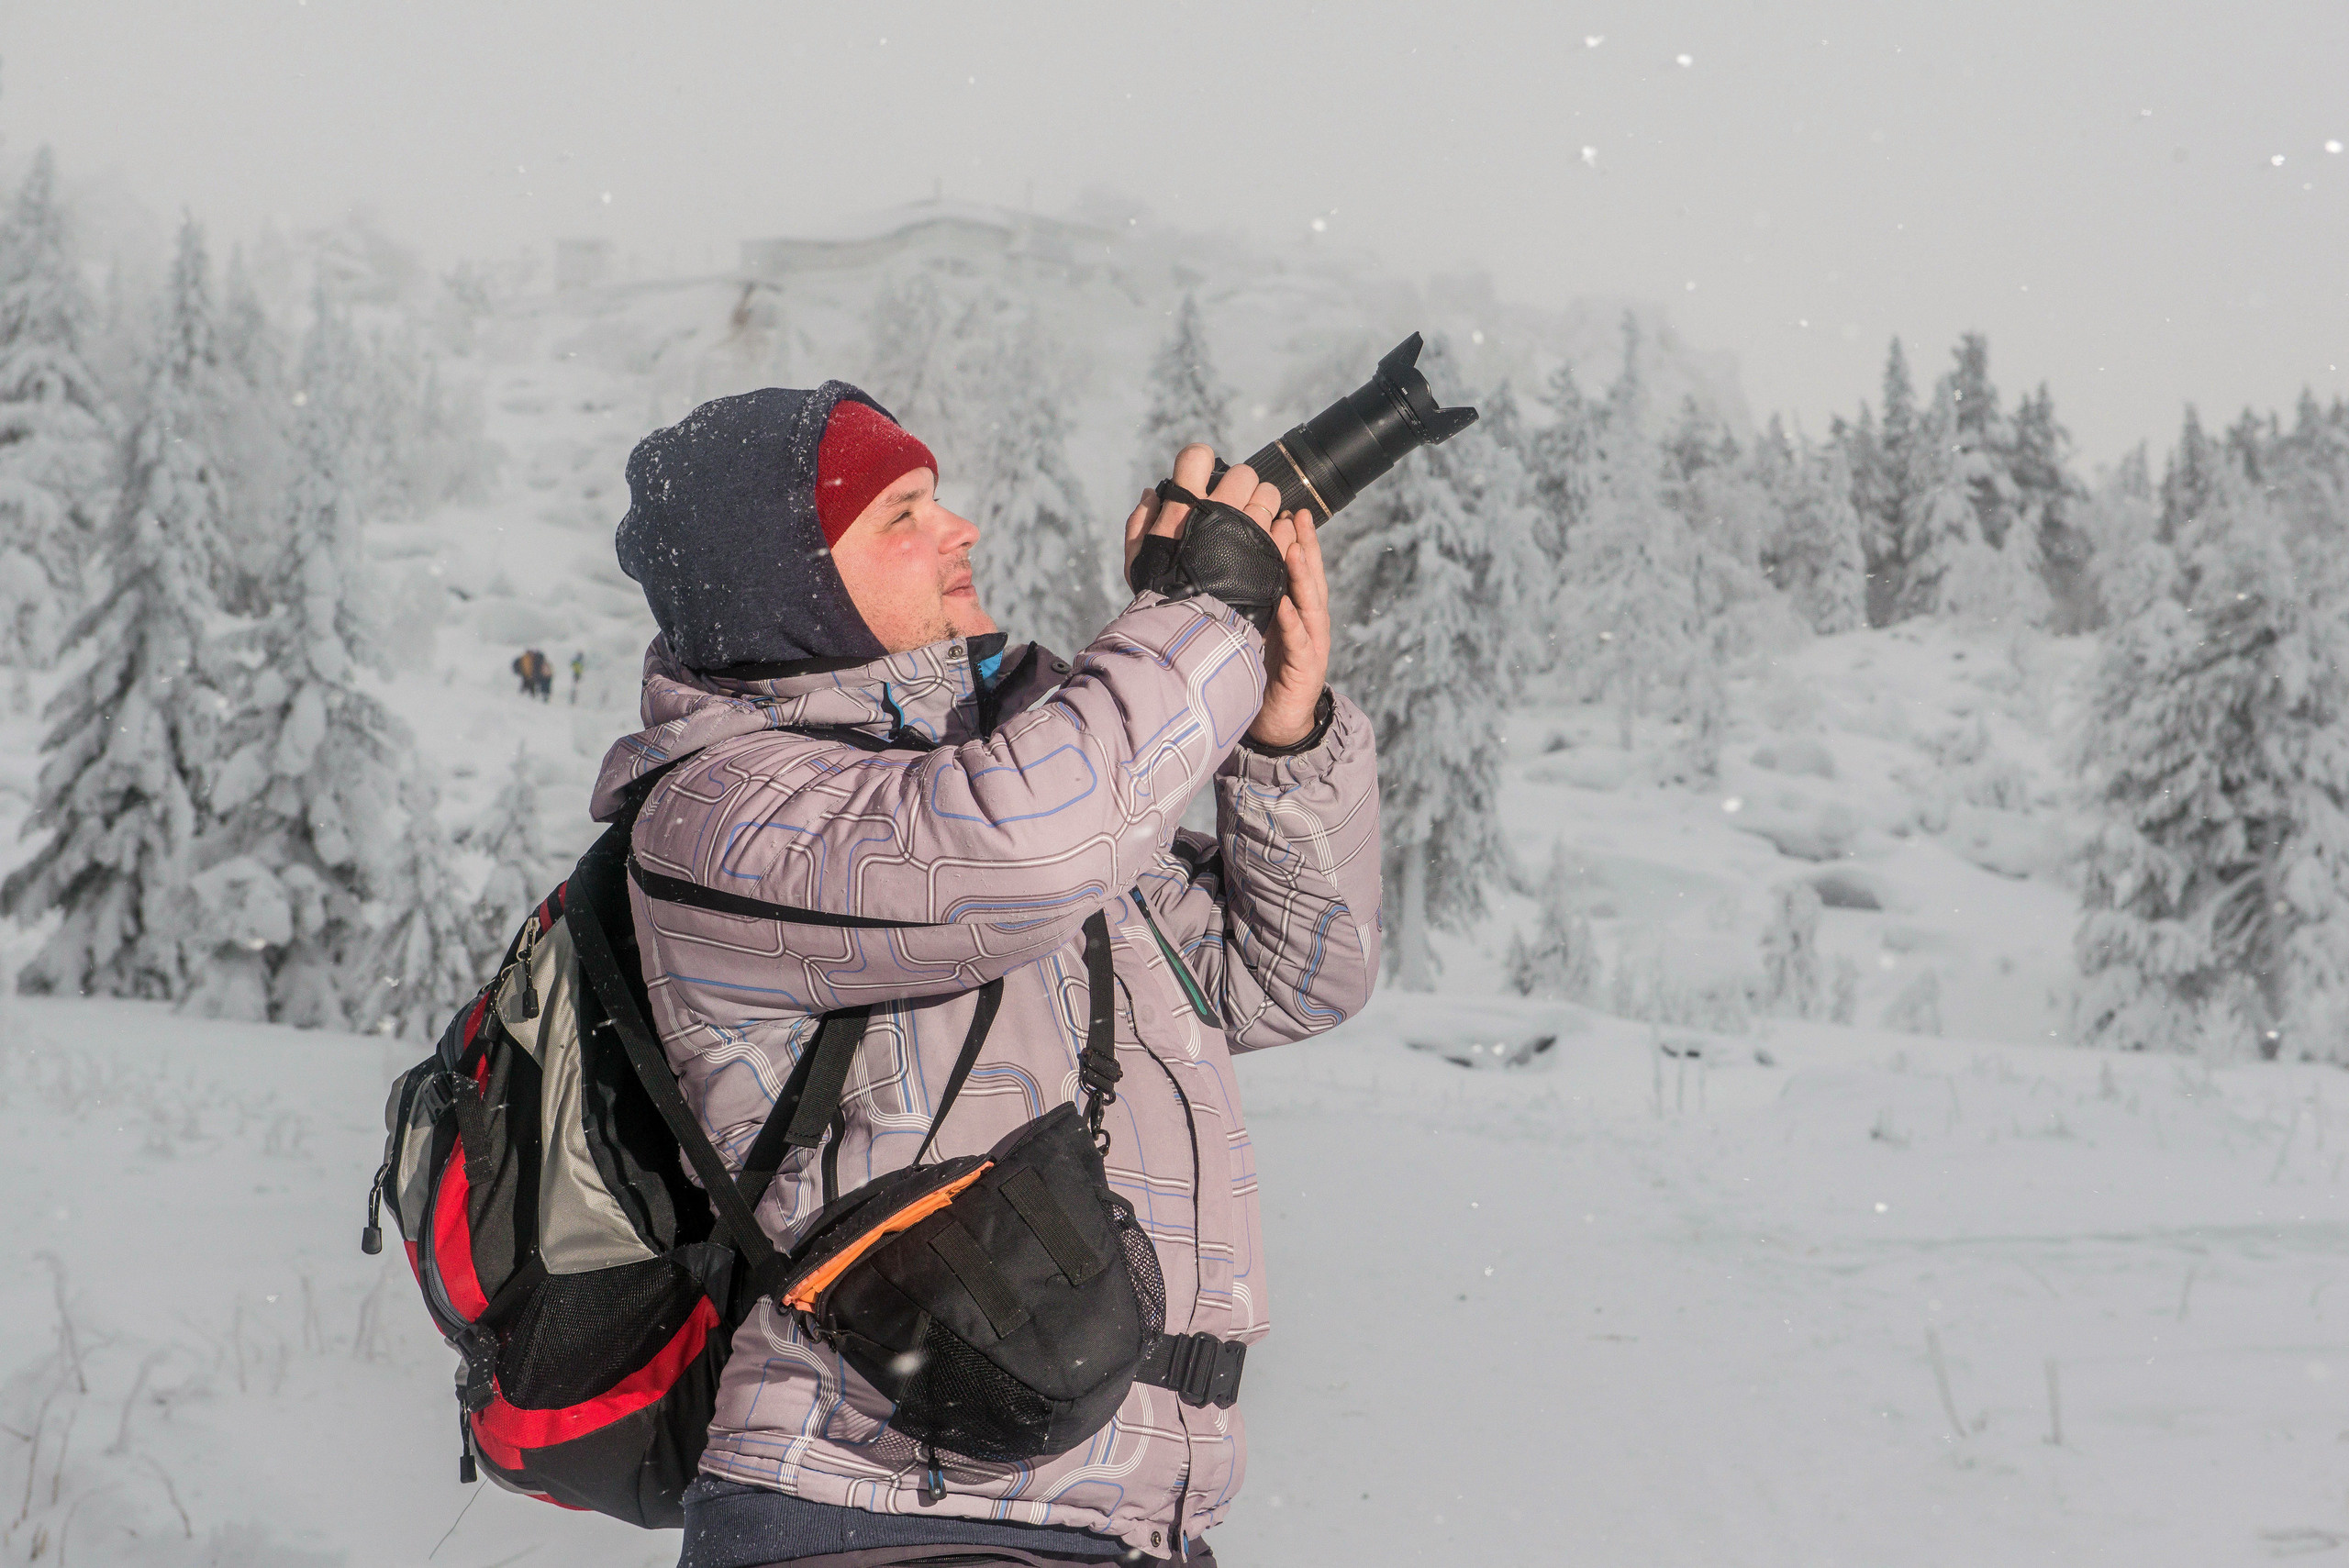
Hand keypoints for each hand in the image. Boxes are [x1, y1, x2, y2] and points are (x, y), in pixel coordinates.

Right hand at [1122, 442, 1280, 580]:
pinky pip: (1284, 526)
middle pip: (1243, 473)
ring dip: (1264, 507)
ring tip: (1254, 528)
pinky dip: (1279, 532)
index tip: (1202, 478)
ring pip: (1269, 495)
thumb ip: (1140, 522)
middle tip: (1235, 507)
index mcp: (1185, 503)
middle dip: (1240, 486)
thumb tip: (1152, 494)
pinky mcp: (1270, 549)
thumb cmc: (1161, 594)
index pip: (1197, 455)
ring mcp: (1249, 527)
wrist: (1193, 629)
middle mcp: (1220, 507)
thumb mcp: (1139, 558)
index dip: (1200, 462)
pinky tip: (1267, 546)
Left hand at [1247, 499, 1329, 748]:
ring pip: (1310, 603)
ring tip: (1295, 547)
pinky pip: (1300, 642)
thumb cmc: (1260, 673)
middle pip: (1308, 577)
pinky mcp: (1305, 668)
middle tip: (1296, 515)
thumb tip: (1223, 571)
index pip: (1295, 568)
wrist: (1276, 725)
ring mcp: (1309, 644)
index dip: (1293, 539)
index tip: (1285, 509)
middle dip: (1305, 546)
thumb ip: (1246, 603)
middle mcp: (1306, 622)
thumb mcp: (1251, 631)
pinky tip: (1286, 606)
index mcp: (1293, 611)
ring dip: (1302, 574)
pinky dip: (1294, 623)